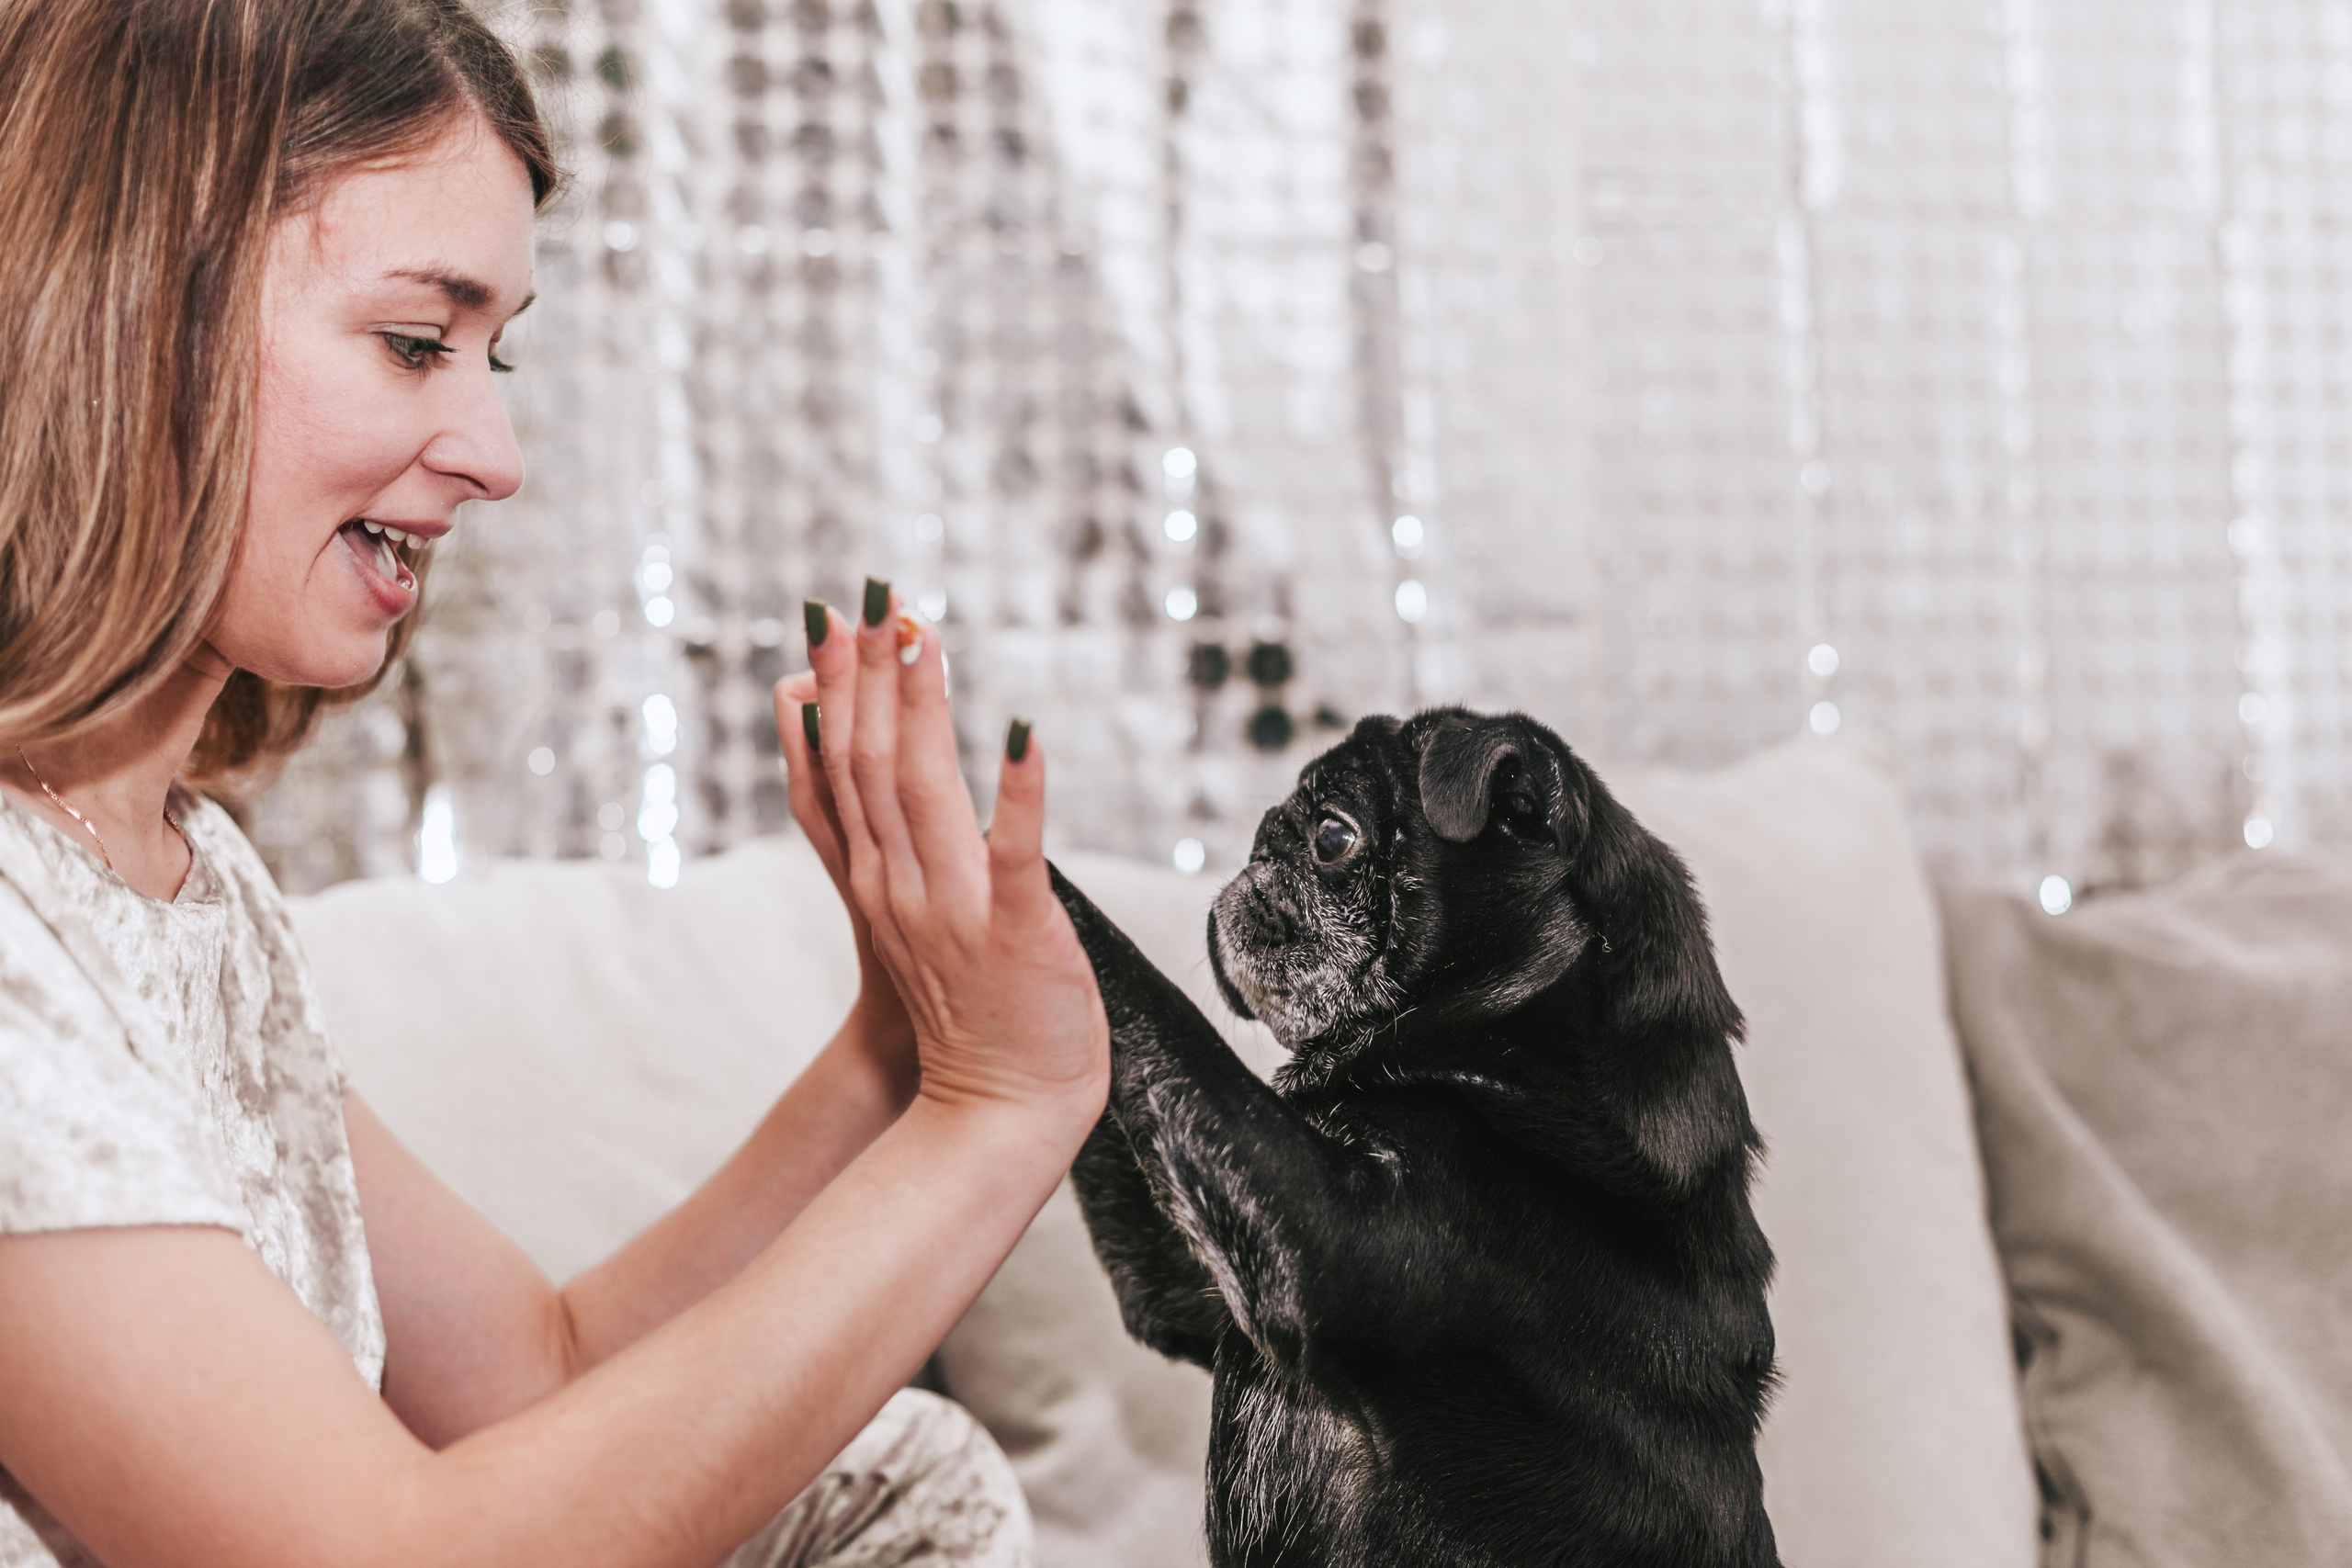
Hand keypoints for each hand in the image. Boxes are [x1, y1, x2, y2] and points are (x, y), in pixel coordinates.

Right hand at [795, 581, 1107, 1119]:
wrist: (994, 1112)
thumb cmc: (967, 1010)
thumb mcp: (904, 920)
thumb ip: (881, 847)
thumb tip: (865, 776)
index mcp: (872, 880)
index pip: (837, 768)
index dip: (833, 690)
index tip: (831, 619)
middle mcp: (897, 886)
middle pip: (867, 764)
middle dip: (867, 675)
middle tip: (871, 598)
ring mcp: (952, 909)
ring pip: (922, 791)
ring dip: (920, 708)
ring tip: (921, 638)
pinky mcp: (1015, 932)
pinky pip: (1014, 853)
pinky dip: (1018, 791)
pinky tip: (1022, 732)